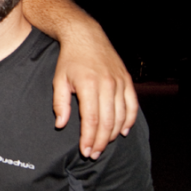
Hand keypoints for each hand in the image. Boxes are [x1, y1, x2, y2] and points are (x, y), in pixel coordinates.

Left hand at [53, 25, 137, 158]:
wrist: (86, 36)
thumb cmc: (70, 60)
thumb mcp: (59, 80)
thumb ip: (60, 103)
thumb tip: (61, 125)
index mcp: (89, 85)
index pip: (91, 120)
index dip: (89, 138)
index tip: (85, 151)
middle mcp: (107, 84)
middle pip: (107, 121)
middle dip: (101, 142)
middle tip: (94, 154)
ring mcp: (120, 82)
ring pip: (121, 116)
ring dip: (113, 134)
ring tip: (104, 145)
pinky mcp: (127, 80)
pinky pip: (132, 105)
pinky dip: (129, 120)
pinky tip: (122, 131)